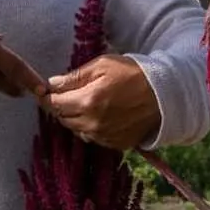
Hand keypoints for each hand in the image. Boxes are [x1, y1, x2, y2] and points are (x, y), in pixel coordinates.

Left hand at [46, 54, 160, 150]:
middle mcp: (92, 123)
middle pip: (63, 118)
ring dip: (74, 117)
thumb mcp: (103, 65)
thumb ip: (75, 76)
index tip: (45, 90)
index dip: (47, 96)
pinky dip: (89, 127)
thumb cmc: (134, 74)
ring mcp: (103, 137)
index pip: (55, 103)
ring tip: (84, 102)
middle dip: (60, 106)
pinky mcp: (114, 144)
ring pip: (76, 129)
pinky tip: (98, 114)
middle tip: (66, 94)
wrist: (165, 95)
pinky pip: (92, 137)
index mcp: (88, 101)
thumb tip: (51, 83)